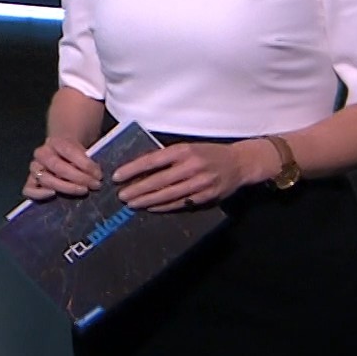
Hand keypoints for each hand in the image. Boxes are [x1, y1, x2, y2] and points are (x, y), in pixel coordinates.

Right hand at [23, 136, 102, 200]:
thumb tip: (96, 176)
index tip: (98, 174)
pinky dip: (39, 194)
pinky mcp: (30, 181)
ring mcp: (34, 168)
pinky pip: (29, 189)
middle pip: (57, 166)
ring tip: (82, 190)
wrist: (60, 153)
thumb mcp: (82, 151)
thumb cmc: (75, 154)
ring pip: (45, 178)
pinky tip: (54, 195)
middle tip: (94, 185)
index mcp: (55, 141)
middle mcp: (41, 153)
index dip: (85, 163)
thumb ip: (87, 161)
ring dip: (65, 187)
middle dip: (78, 177)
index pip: (69, 150)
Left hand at [114, 142, 255, 211]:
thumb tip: (140, 167)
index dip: (133, 169)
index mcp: (183, 150)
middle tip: (121, 196)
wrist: (239, 163)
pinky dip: (164, 206)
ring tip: (132, 204)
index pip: (152, 160)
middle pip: (158, 180)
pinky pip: (180, 203)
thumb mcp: (188, 147)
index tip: (117, 176)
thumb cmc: (208, 153)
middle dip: (137, 189)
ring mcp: (200, 182)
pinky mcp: (206, 196)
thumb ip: (167, 156)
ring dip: (147, 200)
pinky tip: (151, 208)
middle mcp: (191, 165)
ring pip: (168, 194)